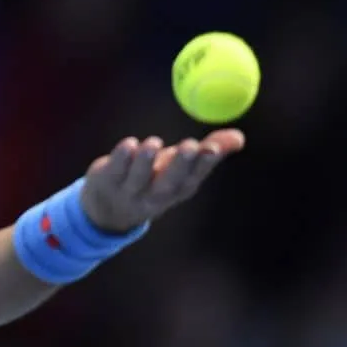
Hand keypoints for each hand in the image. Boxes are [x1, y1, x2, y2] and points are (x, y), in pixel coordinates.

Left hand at [79, 129, 245, 233]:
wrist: (106, 209)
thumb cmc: (152, 180)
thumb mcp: (180, 169)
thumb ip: (209, 152)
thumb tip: (240, 137)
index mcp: (176, 191)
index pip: (192, 179)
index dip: (203, 165)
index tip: (213, 147)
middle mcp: (154, 195)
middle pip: (168, 183)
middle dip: (180, 165)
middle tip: (191, 146)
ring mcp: (128, 191)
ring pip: (139, 178)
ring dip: (147, 161)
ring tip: (154, 143)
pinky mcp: (106, 181)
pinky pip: (114, 170)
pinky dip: (121, 158)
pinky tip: (129, 144)